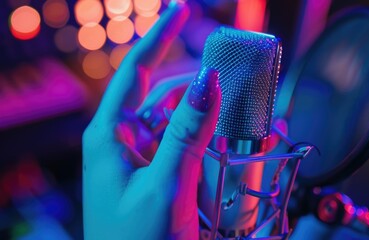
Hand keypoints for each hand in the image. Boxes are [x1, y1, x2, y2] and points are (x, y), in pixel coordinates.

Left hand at [82, 2, 220, 238]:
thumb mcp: (167, 186)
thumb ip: (187, 132)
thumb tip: (209, 79)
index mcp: (111, 136)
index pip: (136, 71)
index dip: (159, 36)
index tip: (180, 8)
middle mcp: (123, 140)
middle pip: (163, 94)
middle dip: (198, 84)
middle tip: (234, 75)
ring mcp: (140, 158)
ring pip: (177, 121)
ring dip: (206, 115)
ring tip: (240, 111)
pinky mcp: (156, 174)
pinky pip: (183, 145)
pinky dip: (206, 139)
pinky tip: (229, 141)